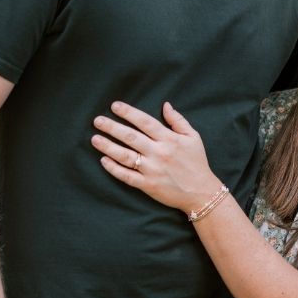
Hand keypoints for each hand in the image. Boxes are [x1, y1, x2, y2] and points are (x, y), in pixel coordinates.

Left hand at [92, 101, 219, 212]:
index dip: (129, 113)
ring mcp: (152, 170)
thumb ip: (178, 120)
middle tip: (97, 121)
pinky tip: (103, 161)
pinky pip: (127, 176)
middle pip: (131, 137)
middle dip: (112, 127)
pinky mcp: (148, 185)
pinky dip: (114, 169)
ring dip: (108, 147)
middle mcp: (159, 153)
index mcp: (169, 139)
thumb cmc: (197, 163)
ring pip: (125, 156)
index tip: (114, 106)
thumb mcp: (193, 137)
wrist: (202, 193)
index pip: (145, 122)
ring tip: (95, 139)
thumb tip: (165, 105)